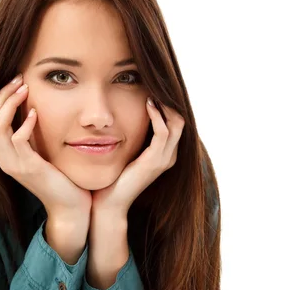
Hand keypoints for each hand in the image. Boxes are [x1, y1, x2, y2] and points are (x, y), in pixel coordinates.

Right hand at [0, 74, 92, 218]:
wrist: (70, 206)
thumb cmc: (61, 178)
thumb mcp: (43, 152)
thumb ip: (34, 135)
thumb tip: (35, 108)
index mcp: (5, 154)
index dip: (0, 98)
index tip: (16, 81)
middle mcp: (4, 159)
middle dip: (2, 95)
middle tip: (19, 78)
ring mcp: (14, 165)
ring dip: (10, 103)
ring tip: (25, 89)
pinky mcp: (28, 168)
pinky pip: (18, 140)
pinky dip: (25, 123)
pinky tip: (36, 113)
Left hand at [91, 97, 184, 214]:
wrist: (109, 203)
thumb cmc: (114, 178)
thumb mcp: (127, 152)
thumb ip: (133, 137)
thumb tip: (126, 116)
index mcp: (165, 154)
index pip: (176, 122)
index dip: (167, 104)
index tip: (153, 89)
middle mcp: (169, 156)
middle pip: (180, 120)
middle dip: (168, 101)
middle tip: (154, 86)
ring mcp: (164, 159)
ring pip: (176, 123)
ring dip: (164, 105)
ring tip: (152, 91)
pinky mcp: (155, 161)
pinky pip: (163, 132)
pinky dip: (157, 115)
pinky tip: (148, 104)